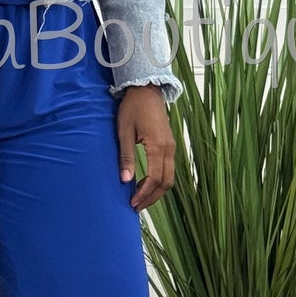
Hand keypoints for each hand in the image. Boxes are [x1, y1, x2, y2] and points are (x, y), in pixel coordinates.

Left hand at [116, 84, 174, 210]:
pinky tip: (145, 184)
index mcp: (158, 146)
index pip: (154, 178)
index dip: (144, 194)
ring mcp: (171, 146)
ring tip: (140, 198)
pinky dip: (159, 180)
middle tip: (136, 206)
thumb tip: (125, 180)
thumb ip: (126, 156)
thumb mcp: (124, 132)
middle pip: (166, 182)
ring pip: (169, 177)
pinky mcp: (169, 144)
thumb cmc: (133, 108)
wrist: (146, 89)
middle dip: (152, 197)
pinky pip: (168, 168)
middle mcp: (169, 148)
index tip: (132, 203)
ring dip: (156, 190)